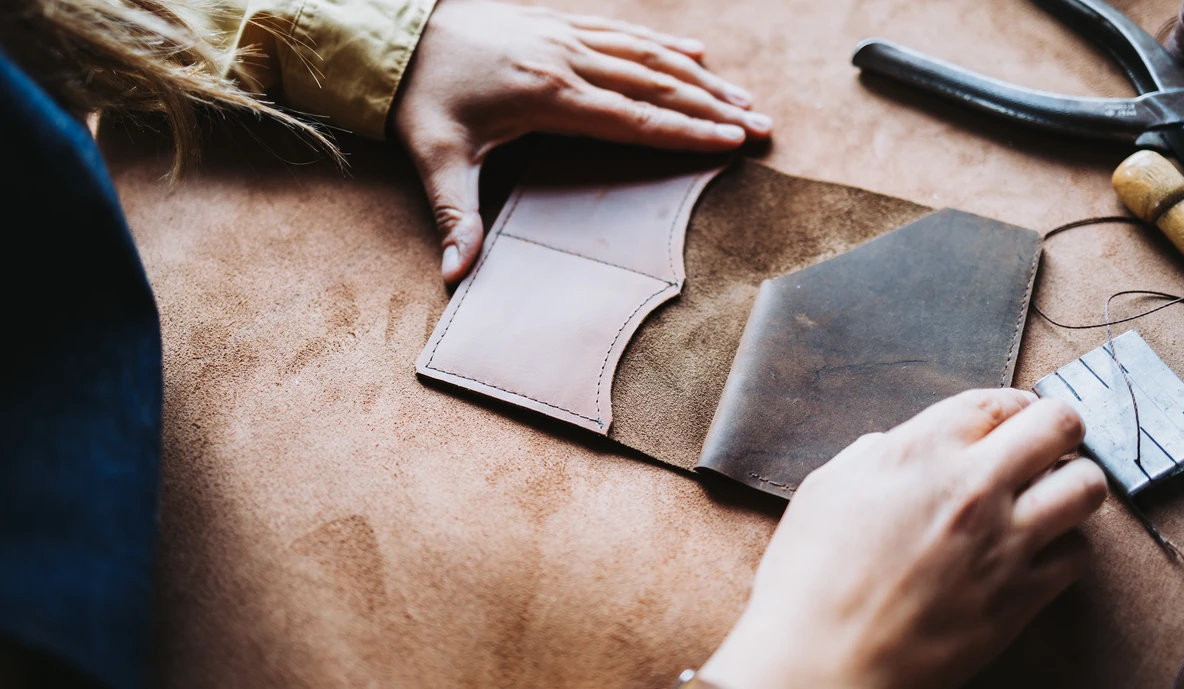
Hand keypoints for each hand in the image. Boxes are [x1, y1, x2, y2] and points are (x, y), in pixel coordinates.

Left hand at [390, 0, 770, 283]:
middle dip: (714, 108)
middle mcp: (568, 59)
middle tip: (762, 126)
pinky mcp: (558, 22)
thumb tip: (456, 274)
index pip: (634, 118)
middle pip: (657, 85)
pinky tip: (695, 53)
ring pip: (649, 55)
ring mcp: (566, 35)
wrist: (396, 32)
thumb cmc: (420, 96)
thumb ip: (455, 215)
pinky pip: (624, 31)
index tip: (732, 142)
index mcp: (549, 95)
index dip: (686, 132)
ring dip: (701, 78)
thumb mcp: (435, 157)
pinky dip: (664, 44)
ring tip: (744, 97)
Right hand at [700, 389, 1105, 688]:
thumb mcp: (825, 490)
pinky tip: (1037, 550)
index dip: (1010, 404)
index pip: (995, 400)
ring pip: (1086, 486)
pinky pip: (1077, 555)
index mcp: (919, 452)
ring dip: (1073, 481)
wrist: (825, 660)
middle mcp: (973, 487)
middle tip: (1047, 443)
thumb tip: (897, 449)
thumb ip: (872, 456)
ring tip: (1051, 494)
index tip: (1012, 416)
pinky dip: (1064, 547)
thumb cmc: (810, 580)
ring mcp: (1005, 542)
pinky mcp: (1022, 596)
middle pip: (1059, 424)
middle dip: (1058, 425)